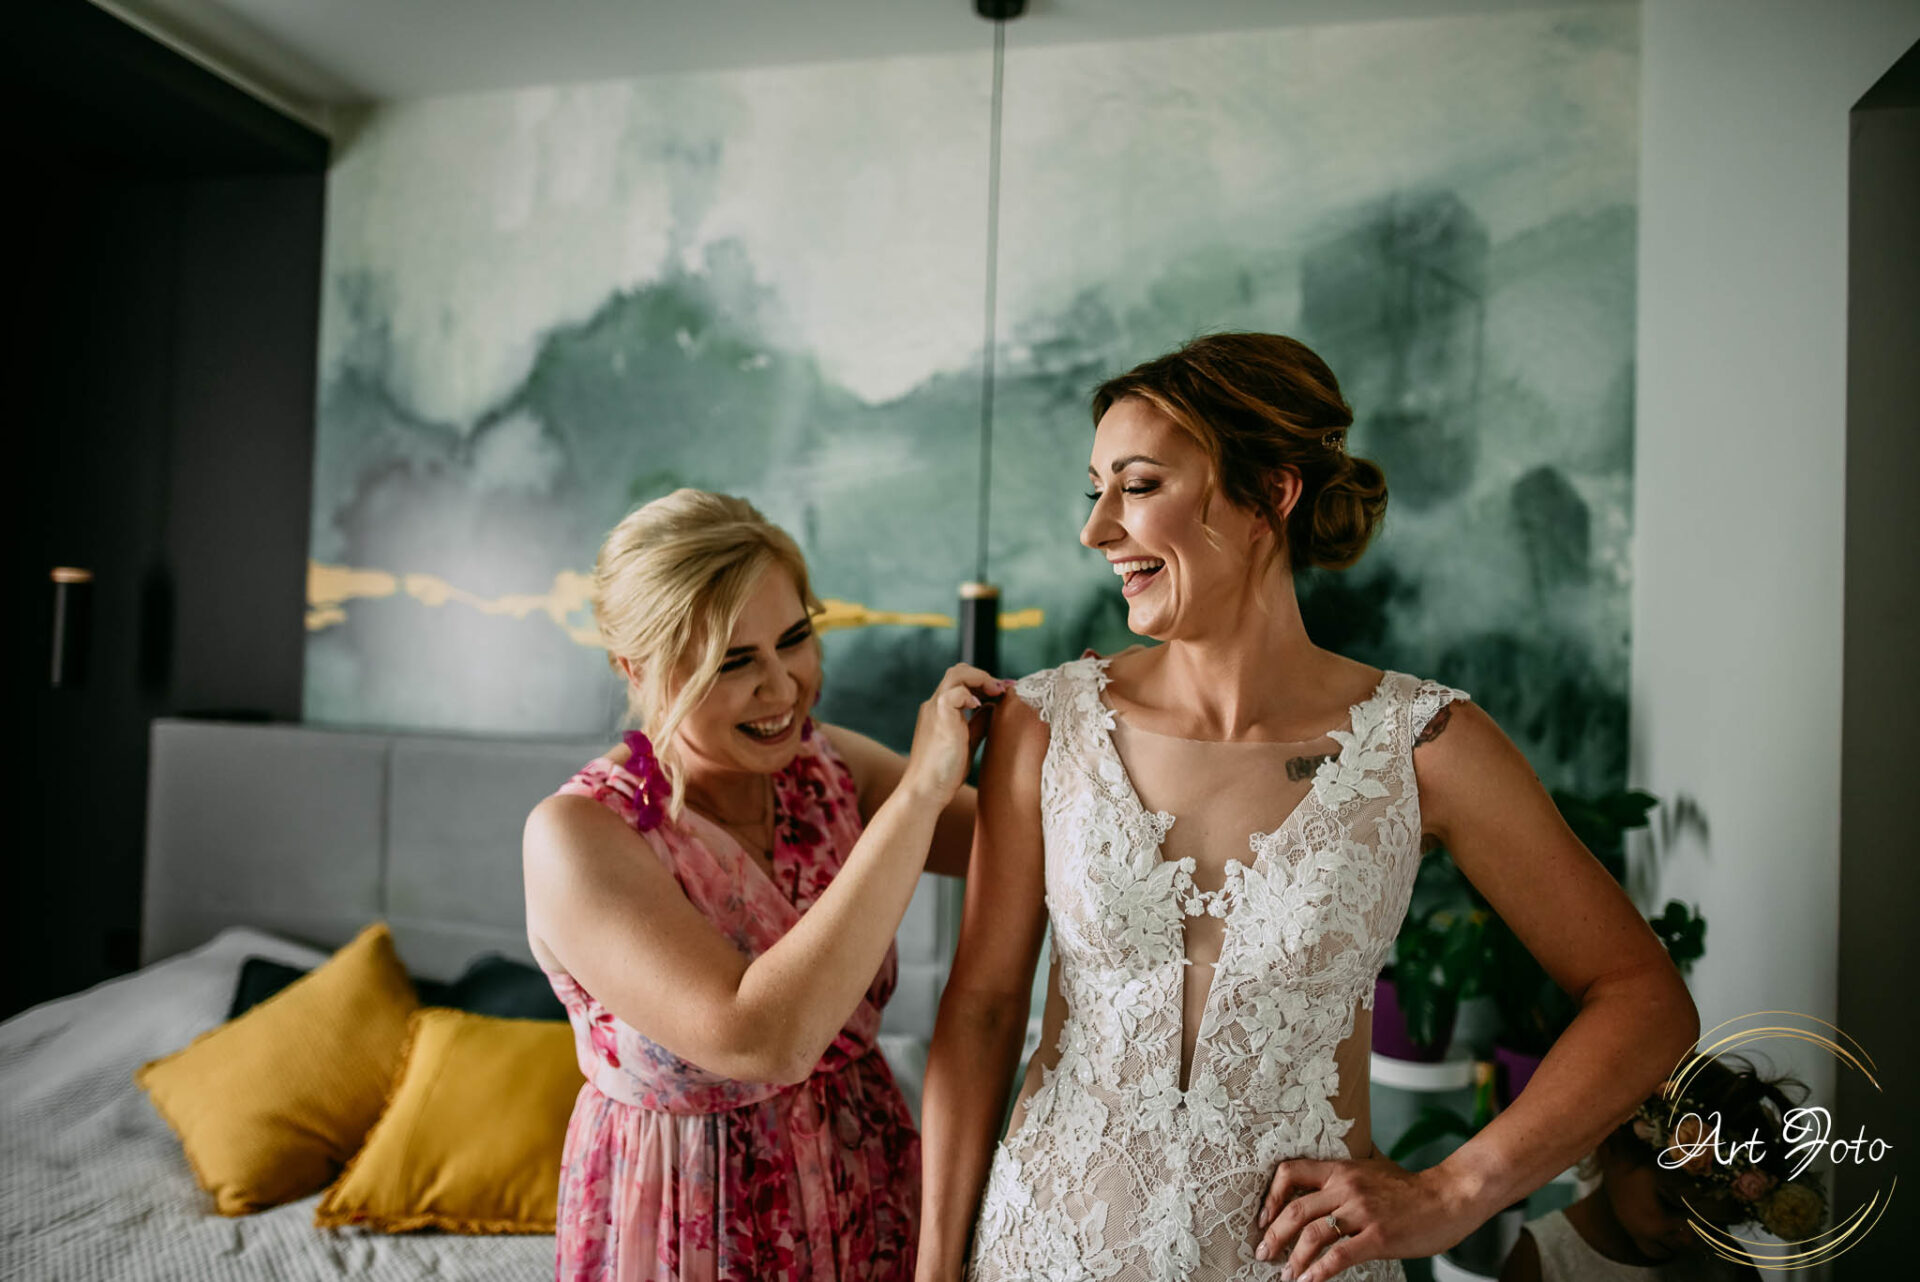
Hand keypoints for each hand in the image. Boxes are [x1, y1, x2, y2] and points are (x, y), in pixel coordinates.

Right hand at [900, 663, 1008, 804]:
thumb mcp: (966, 742)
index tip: (1004, 690)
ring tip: (997, 692)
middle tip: (1003, 689)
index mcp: (939, 710)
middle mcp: (934, 704)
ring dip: (982, 678)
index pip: (960, 681)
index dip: (984, 682)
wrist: (925, 790)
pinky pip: (955, 691)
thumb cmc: (944, 772)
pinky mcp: (939, 716)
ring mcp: (934, 708)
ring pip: (957, 673)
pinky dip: (971, 694)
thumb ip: (978, 723)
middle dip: (985, 675)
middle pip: (958, 671)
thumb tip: (992, 707)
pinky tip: (980, 707)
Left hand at [1253, 1154, 1477, 1280]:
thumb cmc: (1411, 1187)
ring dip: (1293, 1258)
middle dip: (1273, 1235)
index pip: (1290, 1172)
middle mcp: (1346, 1187)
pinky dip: (1319, 1271)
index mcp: (1341, 1170)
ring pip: (1313, 1234)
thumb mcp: (1373, 1167)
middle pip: (1296, 1210)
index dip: (1271, 1196)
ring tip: (1284, 1275)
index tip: (1263, 1218)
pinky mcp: (1378, 1237)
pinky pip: (1340, 1255)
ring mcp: (1362, 1212)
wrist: (1448, 1197)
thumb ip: (1347, 1170)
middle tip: (1263, 1253)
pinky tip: (1308, 1281)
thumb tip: (1325, 1171)